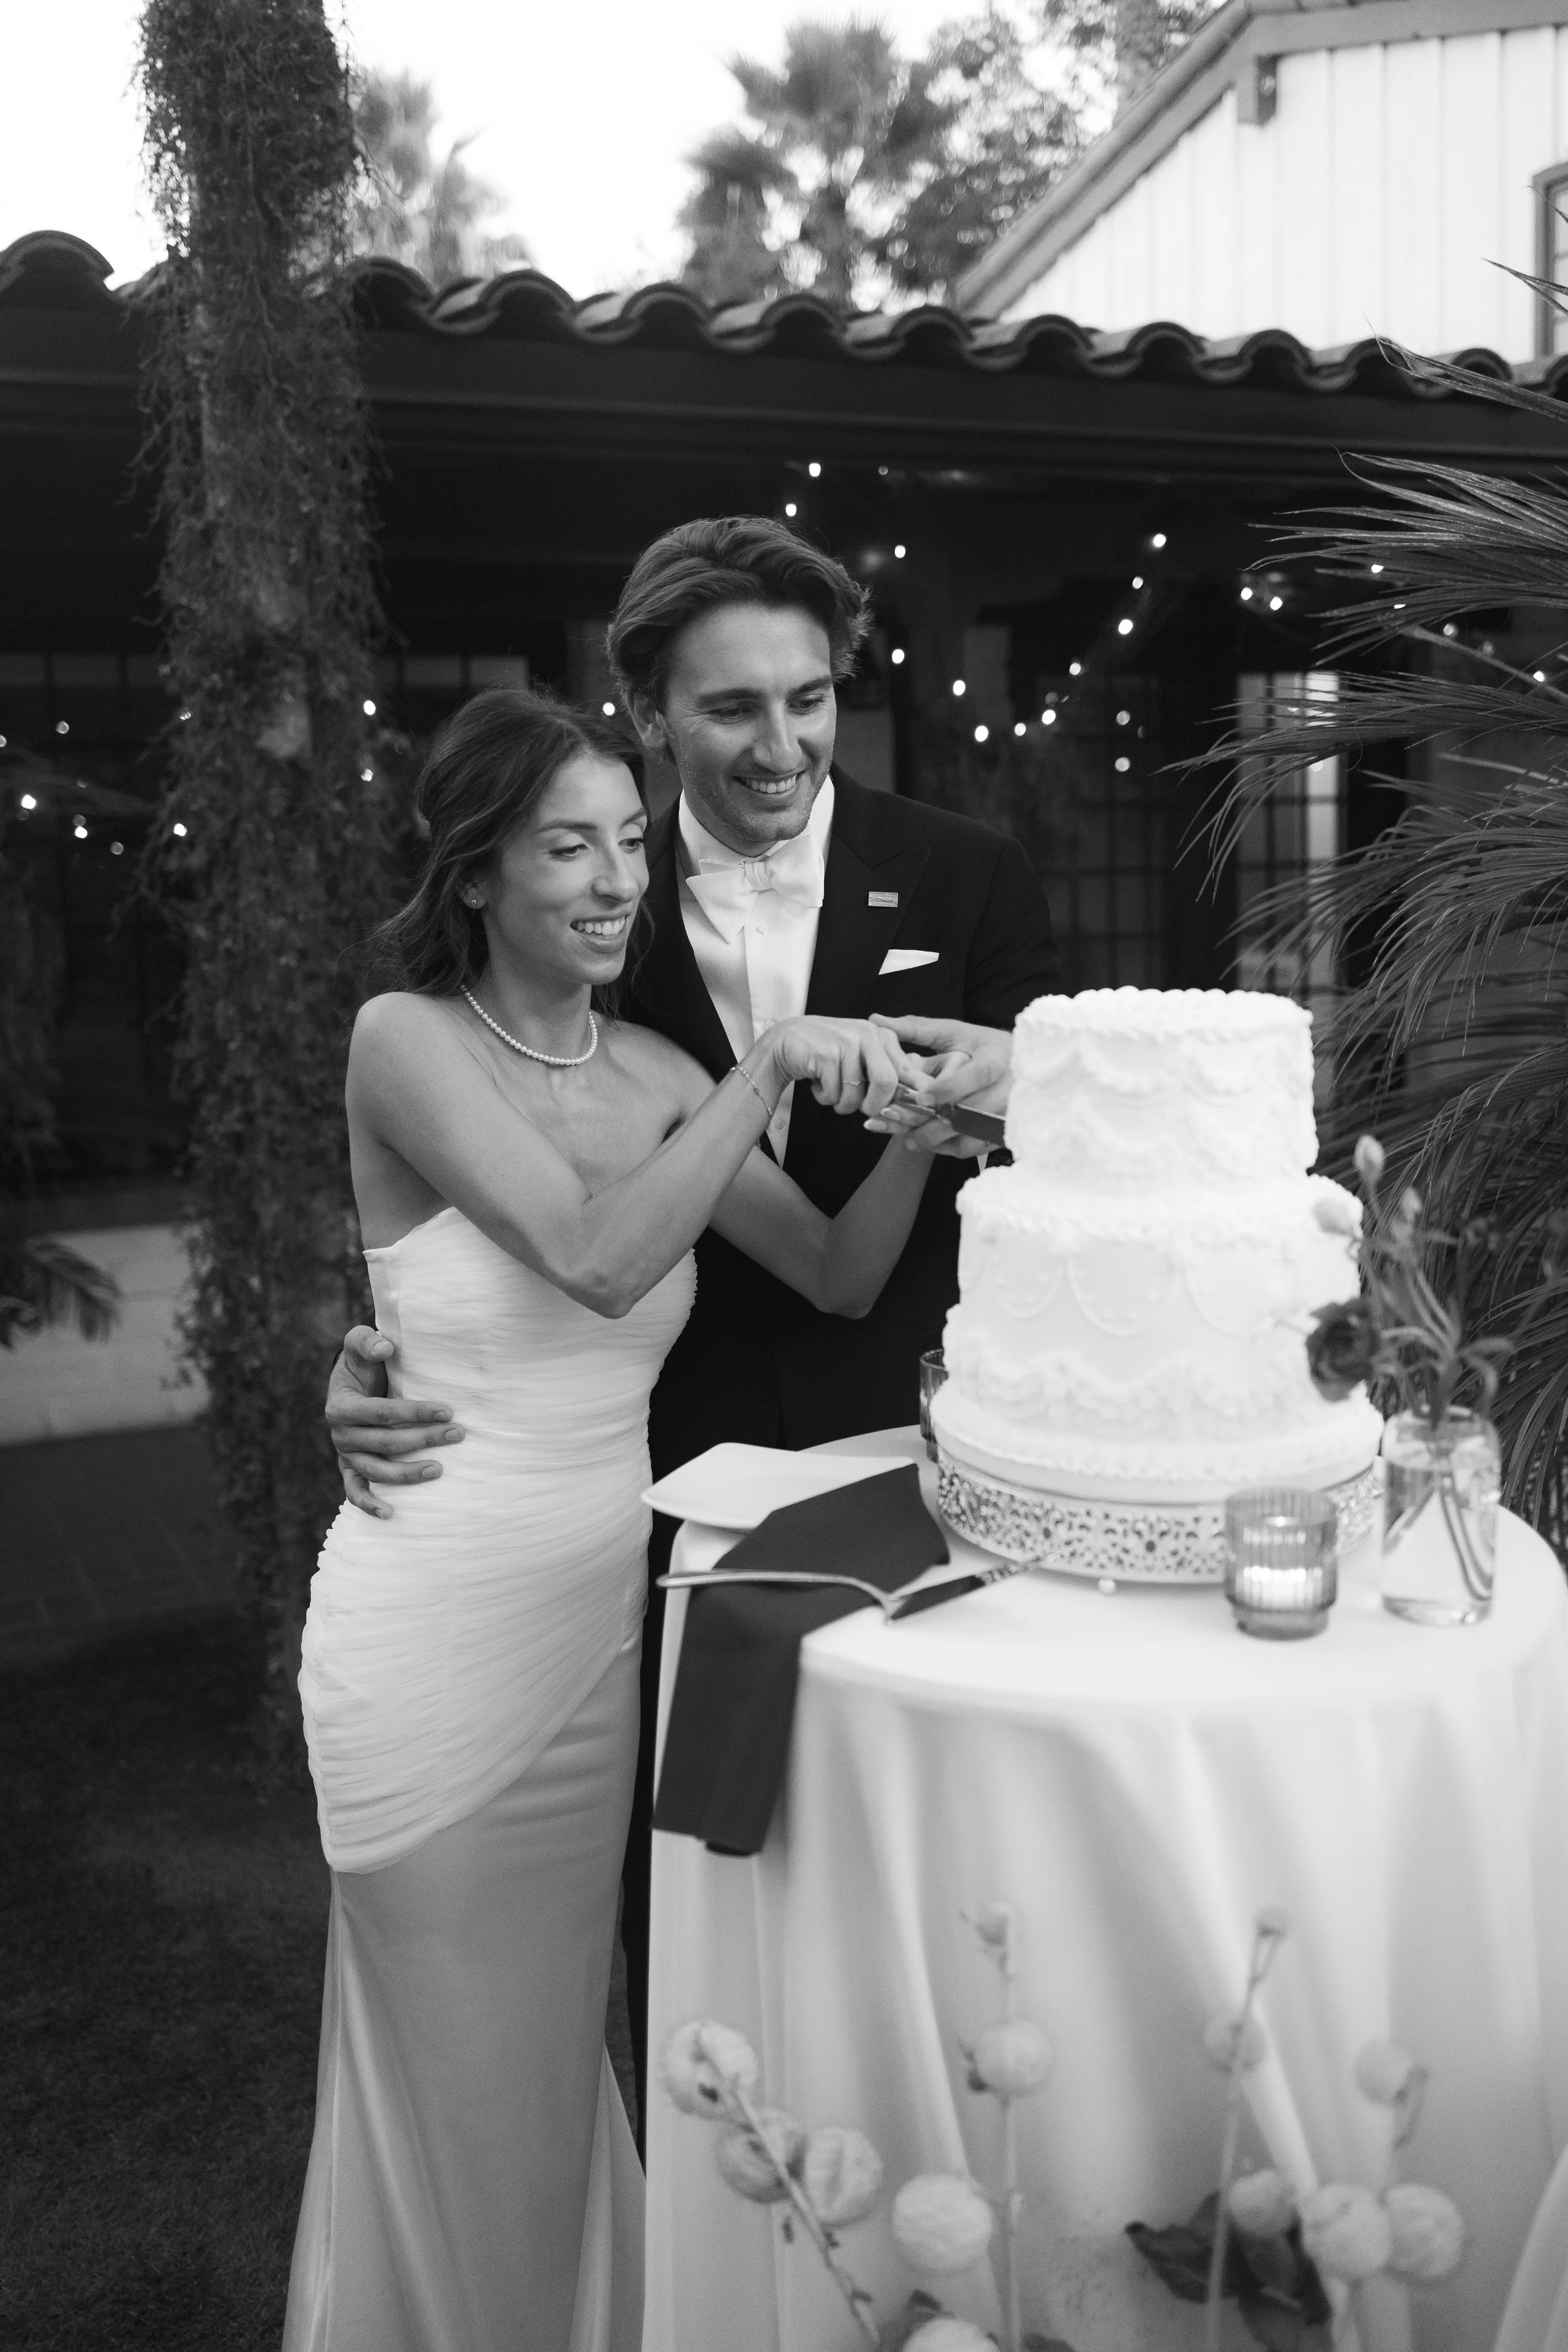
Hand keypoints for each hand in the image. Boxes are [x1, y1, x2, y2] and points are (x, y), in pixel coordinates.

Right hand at [325, 1324, 463, 1519]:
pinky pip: (355, 1491)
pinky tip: (391, 1514)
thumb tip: (386, 1348)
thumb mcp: (359, 1342)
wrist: (350, 1381)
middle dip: (424, 1439)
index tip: (448, 1411)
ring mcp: (345, 1454)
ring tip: (440, 1469)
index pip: (383, 1413)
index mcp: (341, 1406)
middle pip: (386, 1443)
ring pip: (377, 1470)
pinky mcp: (350, 1468)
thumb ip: (368, 1341)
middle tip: (459, 1434)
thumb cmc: (362, 1361)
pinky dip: (369, 1504)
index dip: (415, 1413)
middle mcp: (341, 1434)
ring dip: (408, 1474)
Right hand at [762, 1016, 905, 1119]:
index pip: (906, 1071)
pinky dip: (825, 1097)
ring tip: (832, 1092)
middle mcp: (868, 1035)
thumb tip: (917, 1093)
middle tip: (864, 1111)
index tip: (897, 1110)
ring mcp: (846, 1043)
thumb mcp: (863, 1057)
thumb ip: (889, 1070)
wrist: (787, 1040)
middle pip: (887, 1082)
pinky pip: (834, 1093)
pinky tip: (818, 1084)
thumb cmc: (828, 1053)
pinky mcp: (826, 1055)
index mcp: (883, 1036)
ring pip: (856, 1094)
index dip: (905, 1097)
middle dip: (874, 1106)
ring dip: (842, 1104)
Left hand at [863, 1015, 1013, 1157]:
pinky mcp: (1003, 1131)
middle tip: (898, 1125)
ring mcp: (1008, 1114)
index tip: (921, 1097)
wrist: (1027, 1067)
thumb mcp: (957, 1033)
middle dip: (931, 1124)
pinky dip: (948, 1148)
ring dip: (936, 1141)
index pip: (976, 1075)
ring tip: (909, 1140)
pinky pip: (973, 1147)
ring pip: (969, 1135)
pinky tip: (930, 1143)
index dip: (949, 1088)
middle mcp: (1008, 1088)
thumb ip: (917, 1028)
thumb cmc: (984, 1046)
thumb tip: (876, 1019)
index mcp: (996, 1058)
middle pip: (969, 1113)